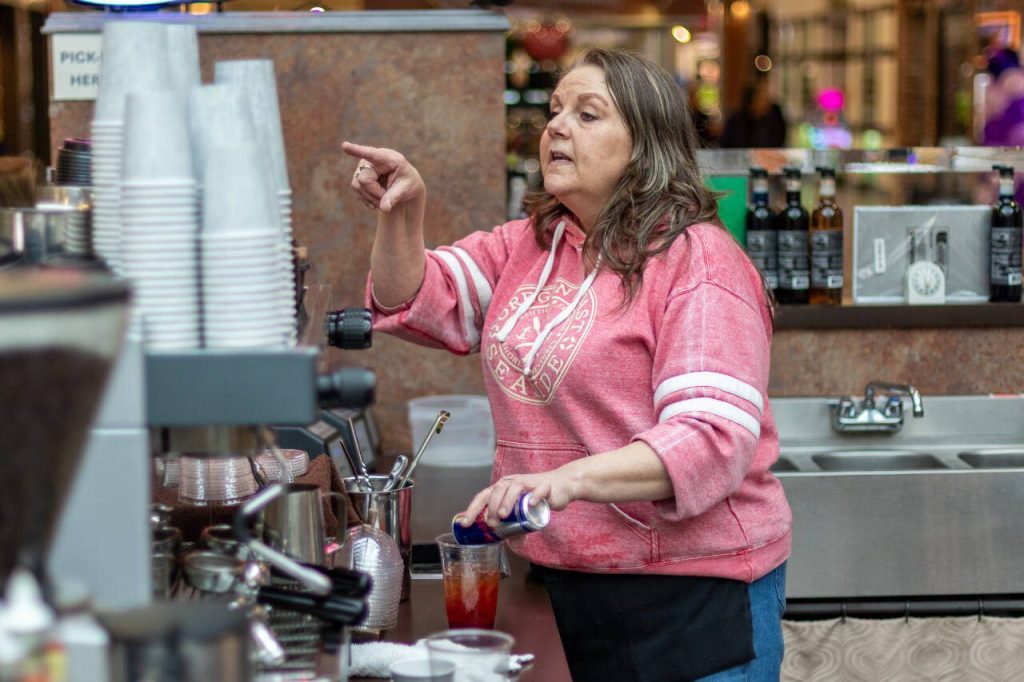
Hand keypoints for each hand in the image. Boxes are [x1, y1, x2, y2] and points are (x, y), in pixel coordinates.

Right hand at [341, 141, 424, 212]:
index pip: (372, 154)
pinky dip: (367, 198)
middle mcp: (372, 159)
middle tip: (388, 200)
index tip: (344, 146)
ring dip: (371, 197)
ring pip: (357, 185)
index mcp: (389, 158)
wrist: (404, 186)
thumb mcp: (406, 190)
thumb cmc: (408, 184)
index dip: (358, 151)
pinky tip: (377, 200)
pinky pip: (356, 189)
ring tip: (384, 200)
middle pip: (364, 180)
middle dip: (375, 194)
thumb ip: (395, 197)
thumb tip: (384, 208)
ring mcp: (363, 166)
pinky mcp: (358, 174)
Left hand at [460, 469, 576, 527]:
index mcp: (503, 488)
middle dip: (491, 507)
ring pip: (515, 487)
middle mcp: (513, 482)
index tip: (465, 523)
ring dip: (507, 500)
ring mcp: (529, 482)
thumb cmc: (537, 498)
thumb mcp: (522, 513)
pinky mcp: (545, 486)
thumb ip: (515, 527)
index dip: (473, 509)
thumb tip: (509, 544)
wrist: (561, 486)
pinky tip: (531, 504)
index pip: (484, 496)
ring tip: (503, 515)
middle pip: (497, 490)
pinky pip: (539, 489)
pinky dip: (534, 496)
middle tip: (492, 523)